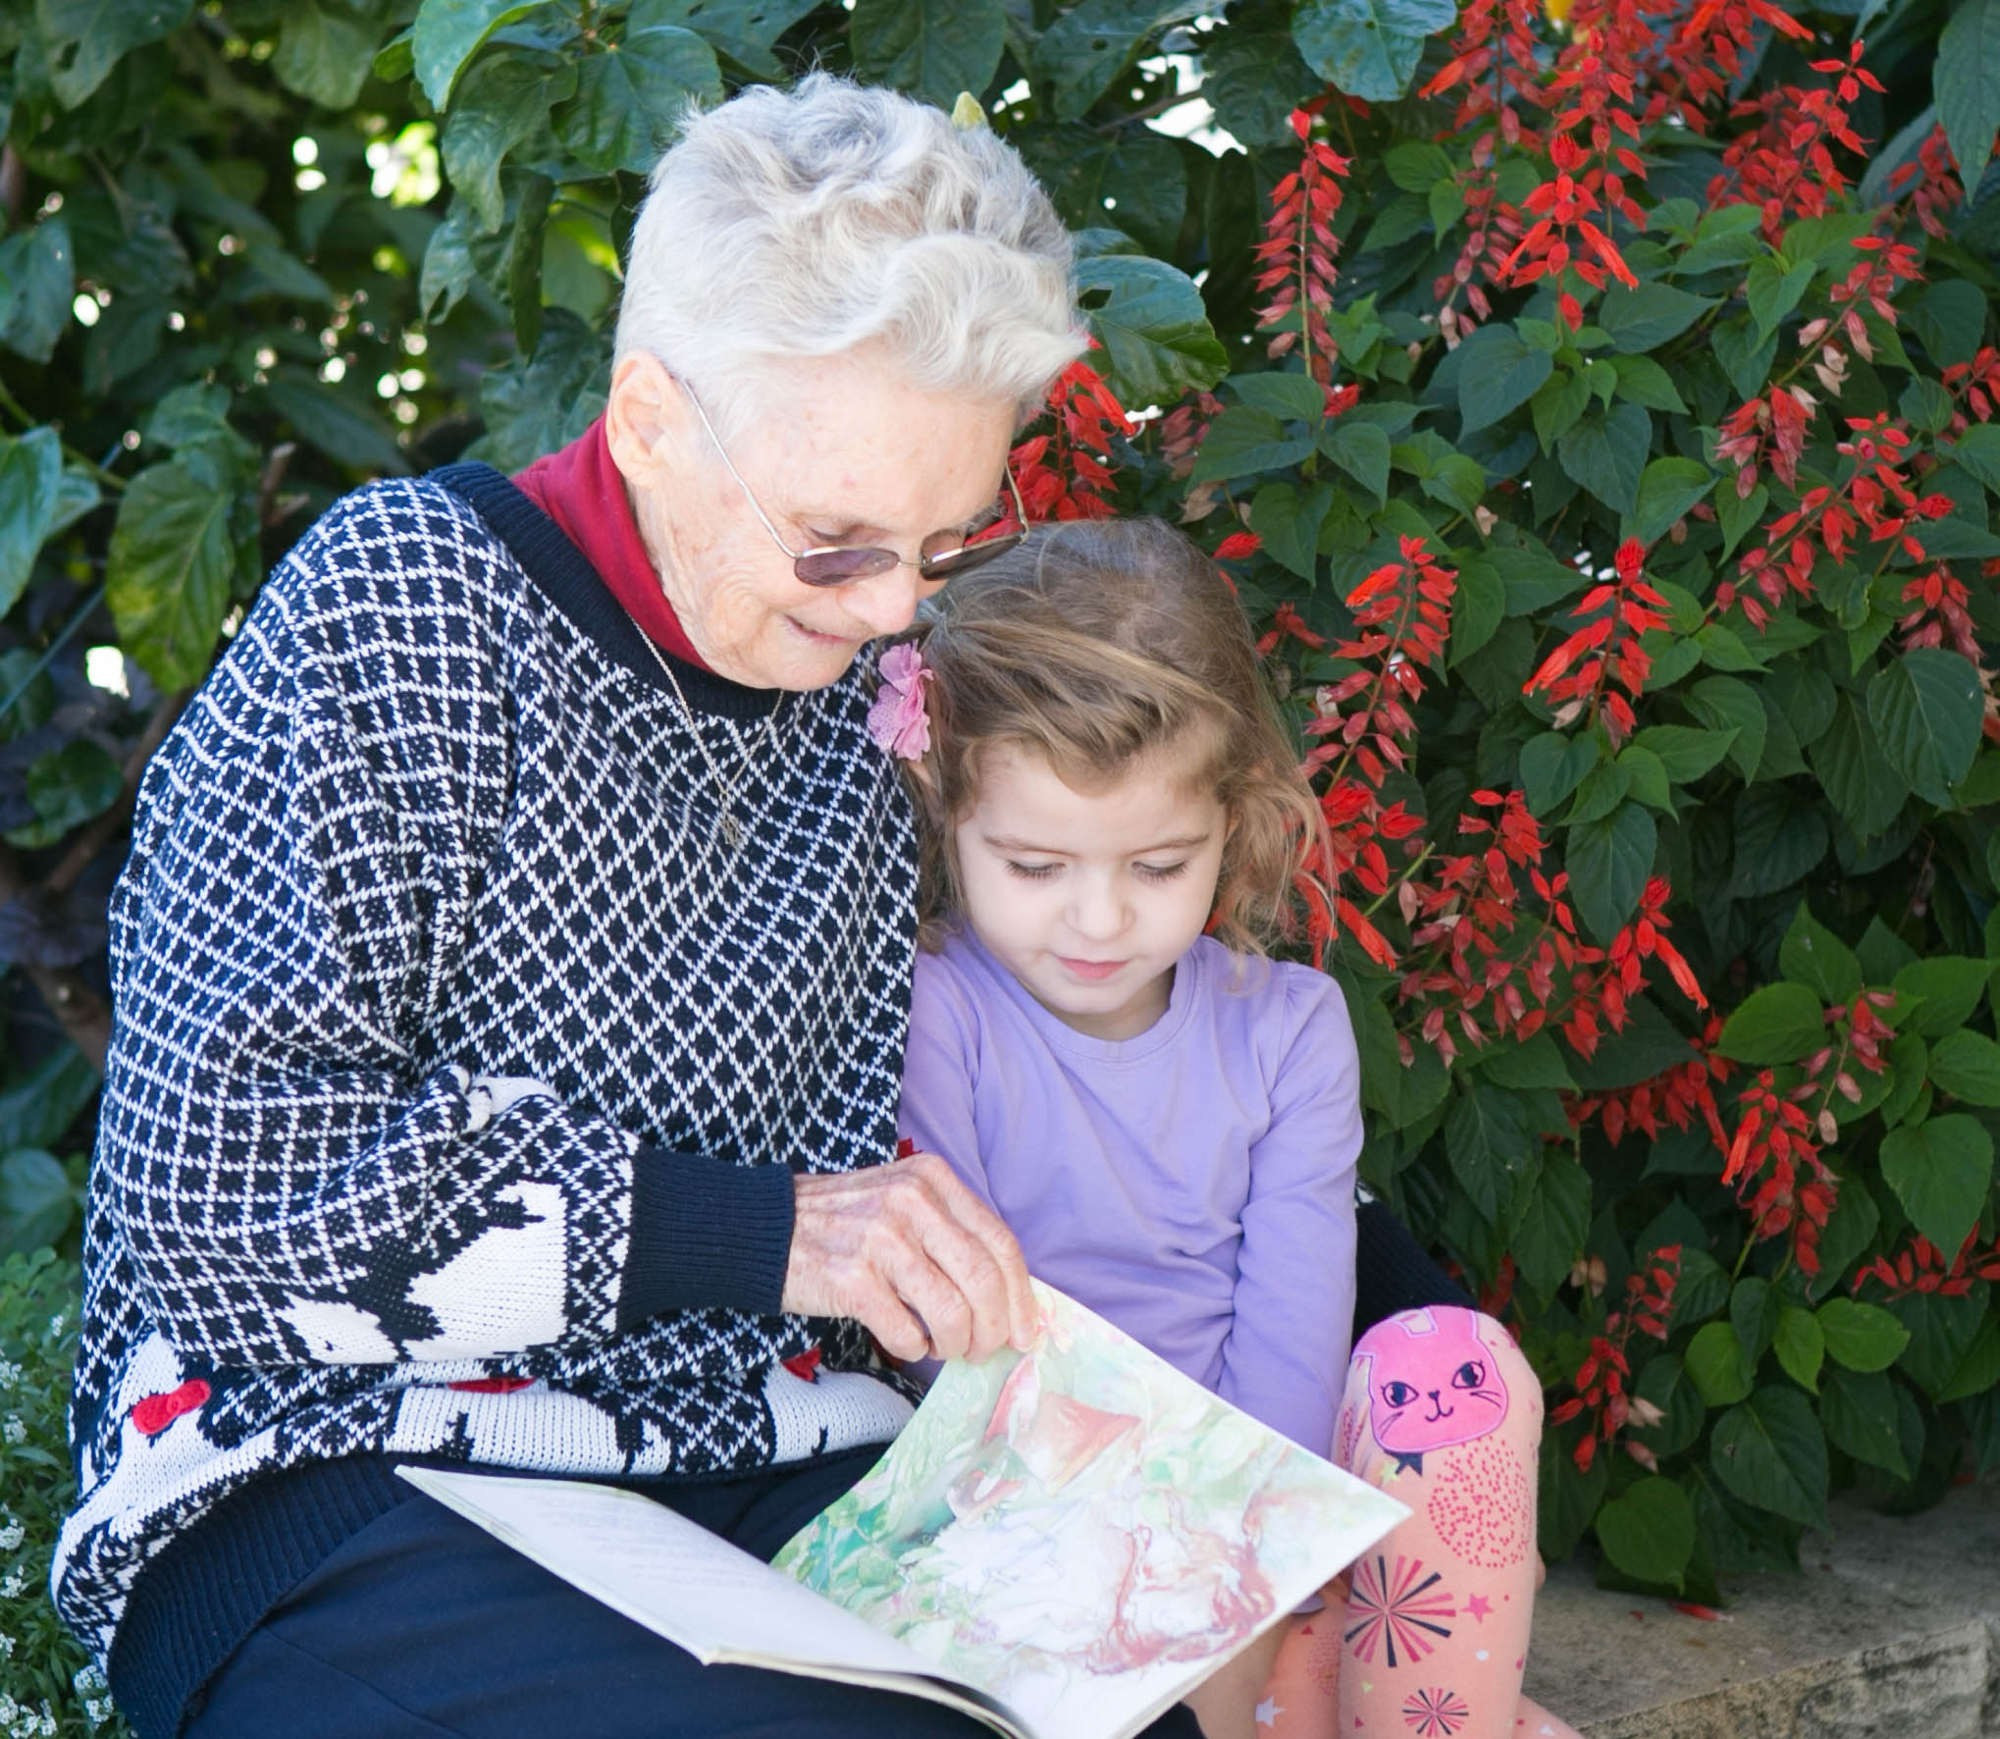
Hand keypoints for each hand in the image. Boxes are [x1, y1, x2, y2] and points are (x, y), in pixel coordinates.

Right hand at [782, 1152, 1035, 1363]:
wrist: (765, 1227)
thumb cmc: (844, 1222)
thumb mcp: (903, 1201)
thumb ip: (951, 1233)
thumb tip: (1008, 1297)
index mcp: (932, 1179)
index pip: (1000, 1242)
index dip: (1022, 1296)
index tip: (1028, 1332)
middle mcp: (911, 1201)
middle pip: (984, 1280)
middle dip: (995, 1329)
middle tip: (986, 1350)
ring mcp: (881, 1239)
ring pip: (952, 1312)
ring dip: (957, 1344)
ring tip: (945, 1348)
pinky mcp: (852, 1280)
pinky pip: (907, 1333)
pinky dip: (915, 1349)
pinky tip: (907, 1343)